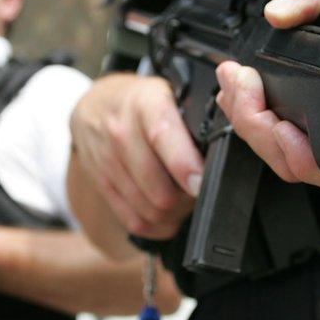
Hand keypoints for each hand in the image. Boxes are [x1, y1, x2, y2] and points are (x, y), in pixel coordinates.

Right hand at [70, 73, 203, 239]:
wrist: (95, 105)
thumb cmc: (143, 102)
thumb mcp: (168, 93)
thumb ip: (193, 116)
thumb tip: (224, 147)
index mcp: (144, 105)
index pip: (162, 137)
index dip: (184, 166)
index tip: (201, 184)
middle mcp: (120, 134)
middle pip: (159, 190)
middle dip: (188, 198)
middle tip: (202, 190)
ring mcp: (107, 163)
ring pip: (150, 210)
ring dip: (175, 214)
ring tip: (187, 201)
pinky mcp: (101, 186)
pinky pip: (133, 221)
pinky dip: (158, 226)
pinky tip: (169, 215)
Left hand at [216, 0, 319, 191]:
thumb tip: (279, 13)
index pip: (311, 157)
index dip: (275, 138)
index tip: (253, 93)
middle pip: (289, 161)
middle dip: (250, 122)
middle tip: (235, 80)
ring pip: (288, 160)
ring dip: (252, 126)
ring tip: (233, 86)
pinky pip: (291, 148)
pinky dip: (262, 125)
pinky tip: (246, 98)